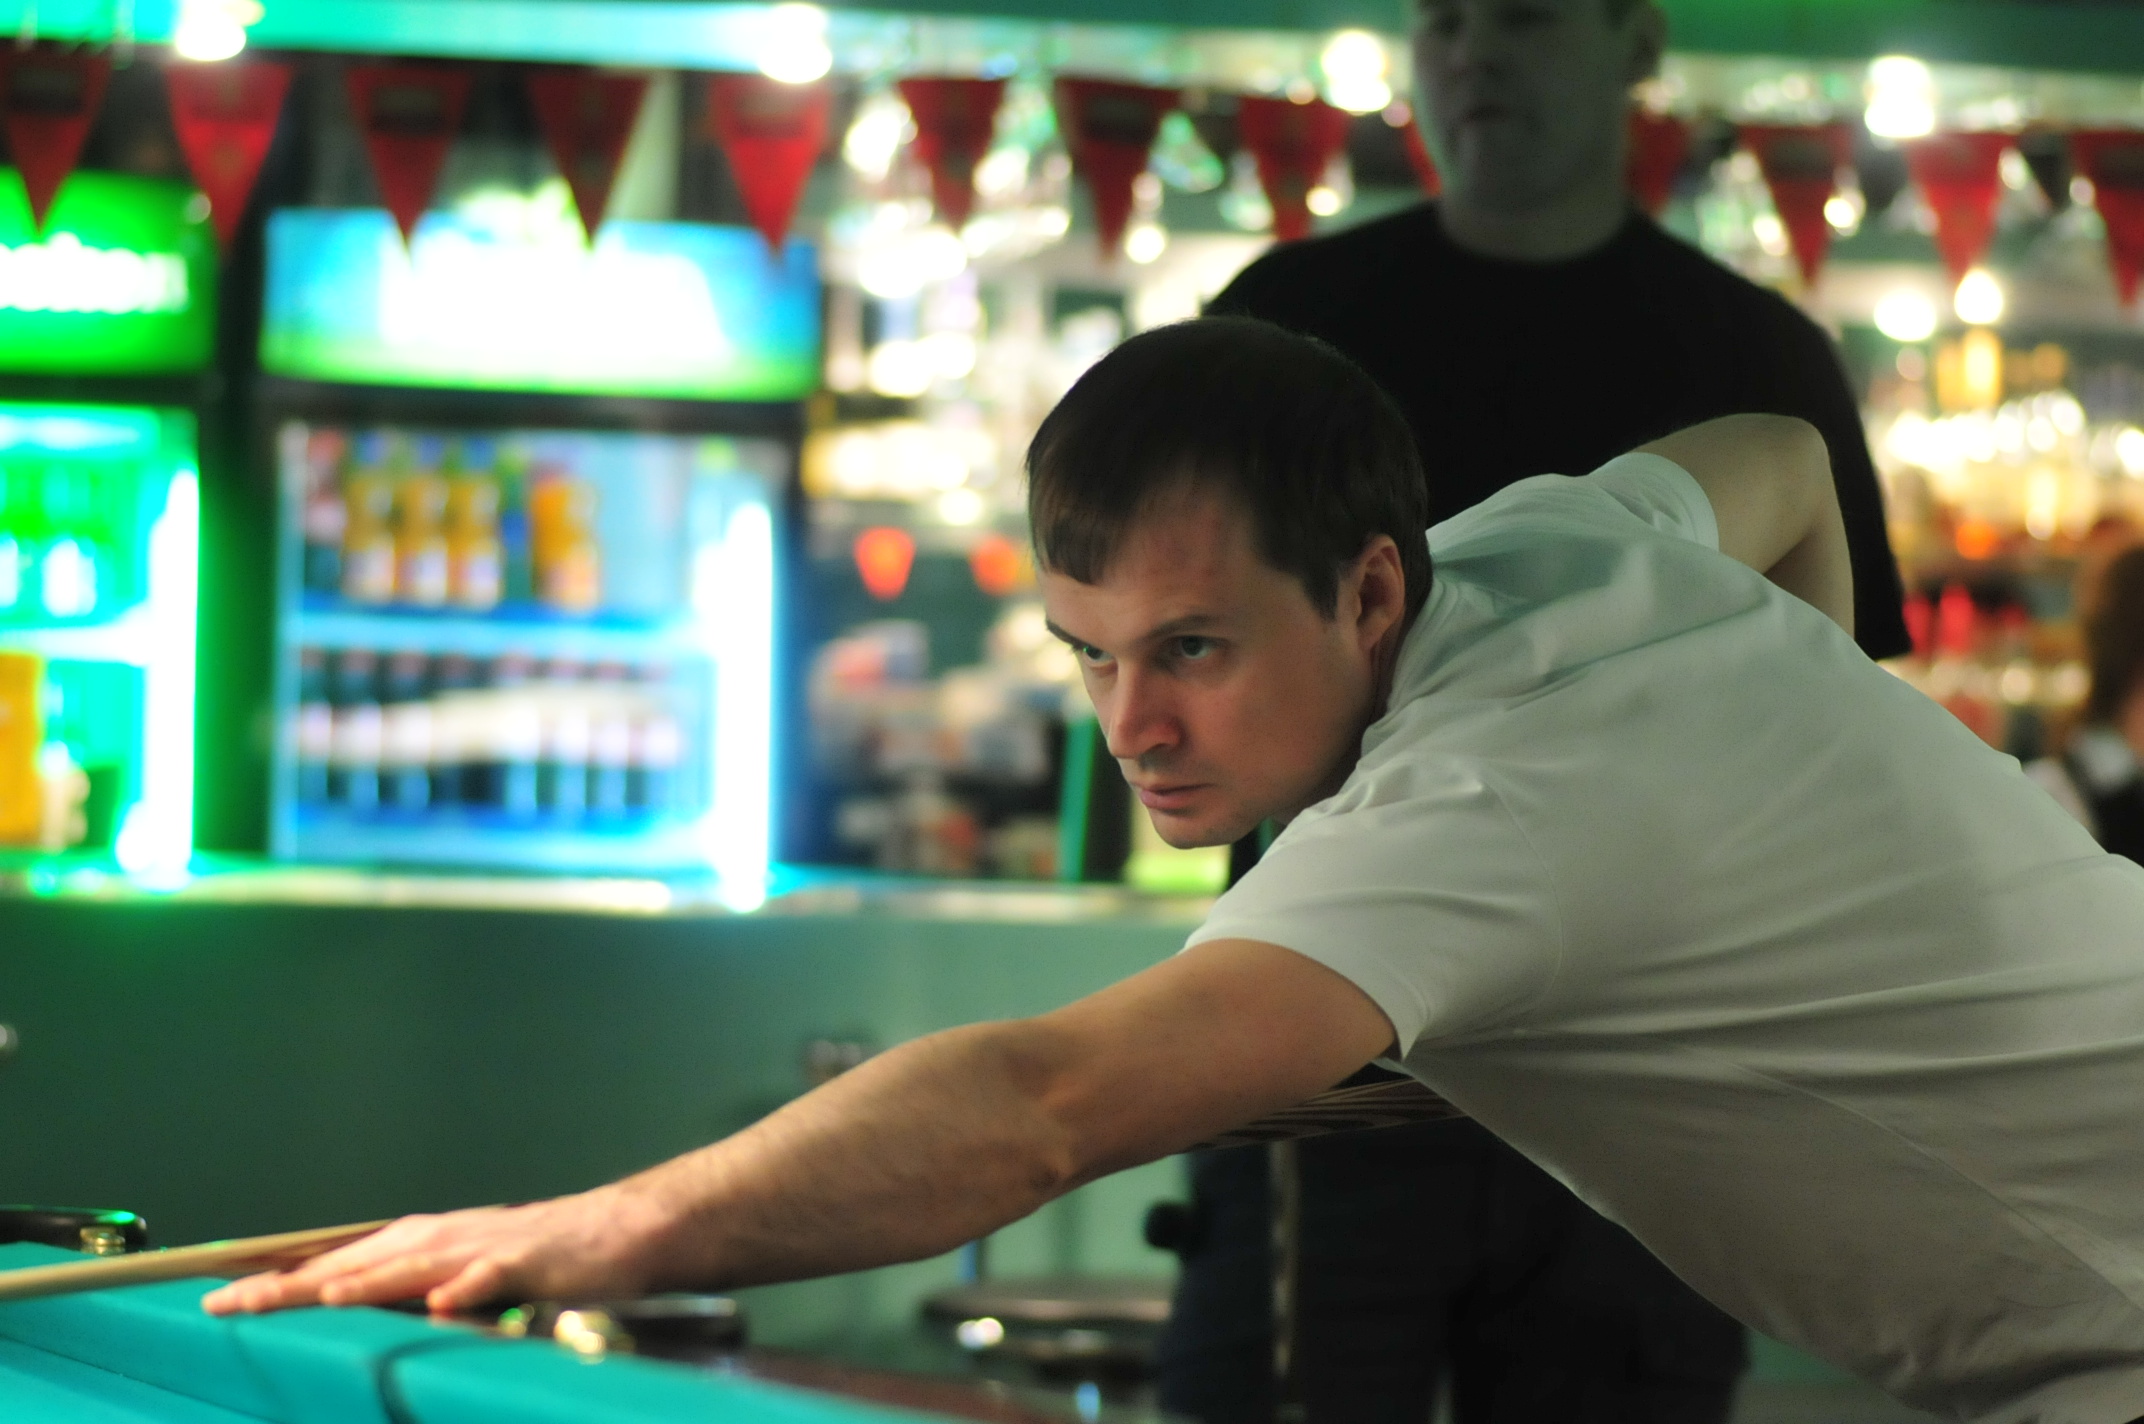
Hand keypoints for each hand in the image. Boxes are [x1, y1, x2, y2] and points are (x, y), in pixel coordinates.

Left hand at [200, 1187, 674, 1316]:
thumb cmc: (545, 1259)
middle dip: (290, 1284)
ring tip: (314, 1300)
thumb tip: (353, 1317)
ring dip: (363, 1280)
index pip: (335, 1262)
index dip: (277, 1280)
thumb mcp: (464, 1275)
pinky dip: (465, 1286)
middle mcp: (441, 1237)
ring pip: (411, 1262)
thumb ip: (414, 1295)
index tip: (215, 1300)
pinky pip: (493, 1274)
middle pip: (354, 1261)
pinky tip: (441, 1302)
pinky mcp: (532, 1260)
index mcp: (421, 1242)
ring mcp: (484, 1246)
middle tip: (227, 1306)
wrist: (623, 1231)